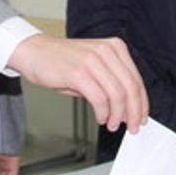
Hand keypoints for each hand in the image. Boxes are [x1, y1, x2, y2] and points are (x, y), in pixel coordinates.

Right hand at [8, 34, 148, 133]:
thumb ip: (111, 83)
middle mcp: (106, 51)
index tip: (141, 116)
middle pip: (130, 87)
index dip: (142, 102)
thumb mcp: (93, 67)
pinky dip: (103, 113)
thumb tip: (127, 107)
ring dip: (118, 115)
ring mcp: (92, 60)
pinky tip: (101, 118)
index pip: (136, 79)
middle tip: (132, 126)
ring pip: (117, 95)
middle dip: (134, 112)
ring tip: (113, 124)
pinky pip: (99, 99)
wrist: (34, 52)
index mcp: (114, 48)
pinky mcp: (79, 72)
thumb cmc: (62, 62)